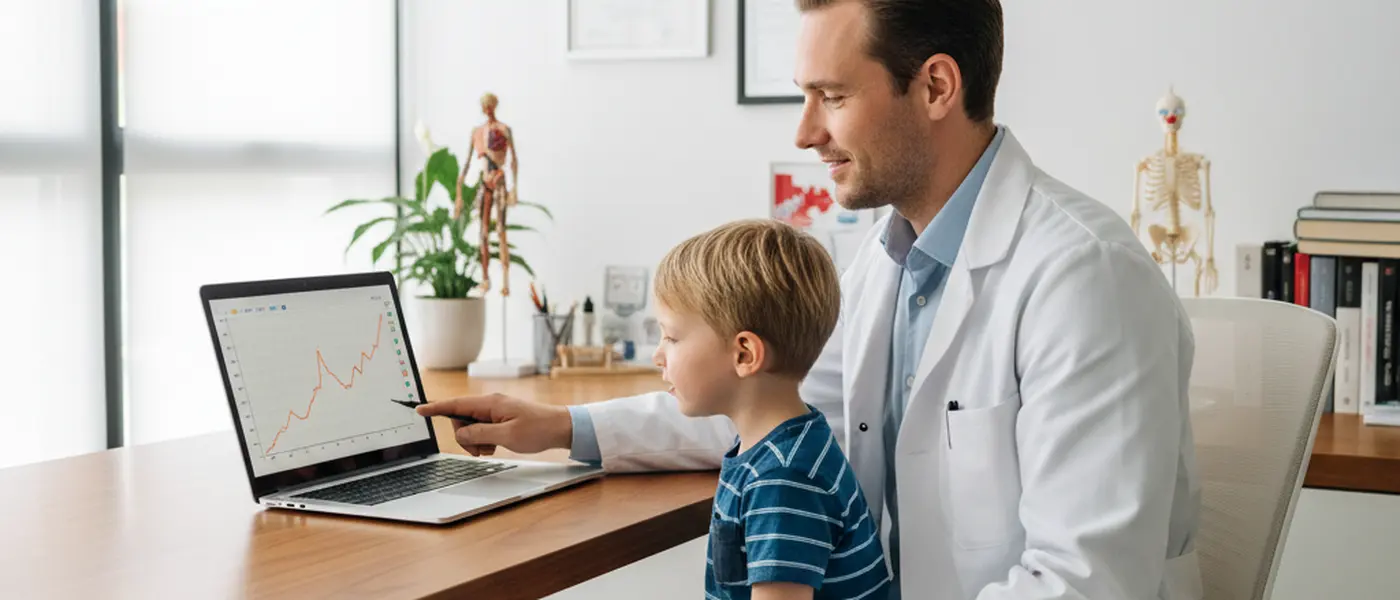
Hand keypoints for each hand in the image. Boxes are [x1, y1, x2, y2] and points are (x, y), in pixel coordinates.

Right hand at [415, 394, 571, 456]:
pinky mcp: (500, 418)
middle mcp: (491, 404)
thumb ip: (480, 434)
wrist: (561, 428)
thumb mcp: (506, 436)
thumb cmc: (538, 430)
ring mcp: (496, 411)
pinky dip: (484, 440)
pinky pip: (482, 429)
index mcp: (490, 403)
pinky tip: (495, 446)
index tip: (419, 410)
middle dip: (465, 436)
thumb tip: (460, 433)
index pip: (456, 404)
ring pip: (471, 427)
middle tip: (481, 450)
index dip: (436, 408)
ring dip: (476, 441)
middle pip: (461, 419)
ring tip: (492, 448)